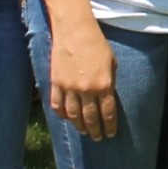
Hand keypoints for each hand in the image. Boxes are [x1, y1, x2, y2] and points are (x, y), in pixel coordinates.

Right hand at [48, 14, 120, 141]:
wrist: (75, 30)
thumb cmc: (97, 44)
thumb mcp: (112, 63)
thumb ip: (109, 83)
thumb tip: (107, 99)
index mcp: (103, 85)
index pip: (107, 113)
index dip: (109, 126)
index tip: (110, 134)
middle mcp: (86, 89)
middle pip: (90, 118)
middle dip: (95, 130)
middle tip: (98, 138)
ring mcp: (68, 87)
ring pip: (73, 115)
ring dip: (79, 126)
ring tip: (84, 131)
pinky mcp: (55, 82)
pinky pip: (57, 104)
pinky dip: (62, 114)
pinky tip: (67, 119)